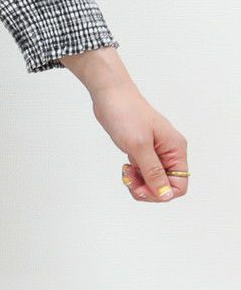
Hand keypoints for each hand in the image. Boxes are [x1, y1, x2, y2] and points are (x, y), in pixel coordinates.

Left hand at [91, 82, 188, 201]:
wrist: (109, 94)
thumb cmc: (126, 113)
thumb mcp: (139, 146)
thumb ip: (153, 172)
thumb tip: (165, 195)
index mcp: (175, 150)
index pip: (179, 185)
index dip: (161, 193)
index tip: (142, 187)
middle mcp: (169, 152)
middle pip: (165, 186)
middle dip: (147, 189)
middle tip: (130, 180)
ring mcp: (155, 152)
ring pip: (153, 181)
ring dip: (139, 183)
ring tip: (125, 173)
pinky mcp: (142, 150)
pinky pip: (143, 173)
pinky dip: (134, 176)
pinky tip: (125, 168)